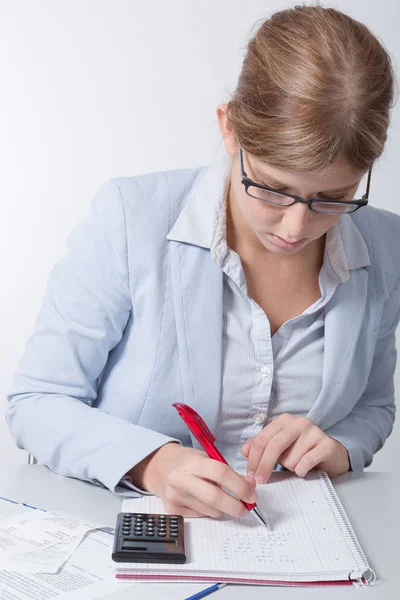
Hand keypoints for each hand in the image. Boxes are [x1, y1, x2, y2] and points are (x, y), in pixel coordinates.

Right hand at [128, 443, 256, 518]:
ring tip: (221, 498)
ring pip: (210, 510)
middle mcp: (181, 480)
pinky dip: (210, 511)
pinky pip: (201, 515)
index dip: (240, 486)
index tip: (252, 494)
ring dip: (223, 508)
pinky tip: (204, 501)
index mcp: (192, 463)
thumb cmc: (188, 462)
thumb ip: (228, 472)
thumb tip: (250, 486)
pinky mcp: (173, 510)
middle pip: (214, 497)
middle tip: (246, 508)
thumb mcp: (207, 458)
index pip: (220, 473)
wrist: (160, 467)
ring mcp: (175, 497)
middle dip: (235, 506)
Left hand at [241, 414, 349, 482]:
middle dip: (264, 466)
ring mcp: (314, 431)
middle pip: (274, 446)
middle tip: (260, 481)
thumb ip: (261, 447)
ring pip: (290, 459)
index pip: (263, 438)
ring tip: (297, 465)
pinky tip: (306, 469)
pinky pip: (305, 463)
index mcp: (284, 420)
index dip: (254, 458)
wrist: (330, 456)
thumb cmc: (301, 451)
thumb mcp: (279, 448)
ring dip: (291, 468)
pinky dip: (302, 471)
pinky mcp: (327, 444)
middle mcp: (299, 422)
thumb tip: (244, 451)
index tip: (250, 474)